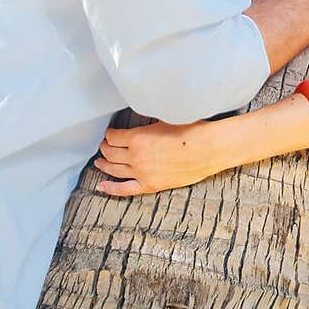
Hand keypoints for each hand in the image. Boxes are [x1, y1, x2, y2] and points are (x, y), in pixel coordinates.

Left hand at [93, 119, 221, 196]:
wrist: (209, 149)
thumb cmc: (191, 131)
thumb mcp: (164, 119)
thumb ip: (146, 125)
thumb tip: (139, 124)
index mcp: (137, 137)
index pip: (113, 136)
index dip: (109, 134)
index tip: (110, 133)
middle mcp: (135, 156)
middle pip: (111, 153)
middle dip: (105, 148)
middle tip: (104, 145)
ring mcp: (141, 172)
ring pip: (114, 170)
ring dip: (104, 165)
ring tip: (100, 161)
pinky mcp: (150, 185)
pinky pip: (124, 189)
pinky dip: (110, 188)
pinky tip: (101, 186)